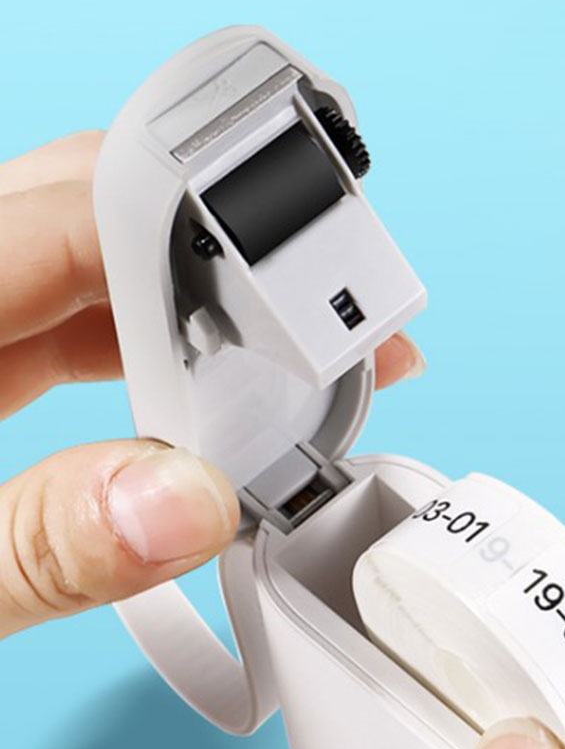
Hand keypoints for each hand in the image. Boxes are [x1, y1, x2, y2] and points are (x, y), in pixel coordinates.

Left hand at [0, 131, 425, 638]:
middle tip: (340, 332)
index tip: (324, 303)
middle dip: (248, 259)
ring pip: (114, 253)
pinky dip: (166, 340)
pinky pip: (88, 305)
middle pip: (124, 202)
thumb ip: (39, 546)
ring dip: (218, 303)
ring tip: (300, 367)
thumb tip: (188, 504)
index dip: (232, 238)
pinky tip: (216, 392)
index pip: (99, 204)